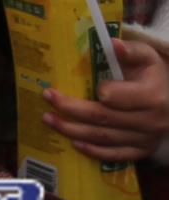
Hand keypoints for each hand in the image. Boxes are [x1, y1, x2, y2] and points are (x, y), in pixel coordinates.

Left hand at [46, 31, 168, 169]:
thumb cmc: (151, 73)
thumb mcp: (146, 56)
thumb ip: (129, 50)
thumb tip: (113, 44)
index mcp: (152, 96)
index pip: (117, 98)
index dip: (95, 93)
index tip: (78, 84)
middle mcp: (151, 121)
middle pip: (104, 118)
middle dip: (71, 110)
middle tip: (47, 98)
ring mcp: (146, 139)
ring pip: (104, 138)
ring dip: (73, 130)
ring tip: (49, 119)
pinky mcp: (141, 150)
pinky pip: (116, 155)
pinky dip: (94, 151)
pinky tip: (74, 143)